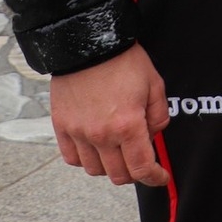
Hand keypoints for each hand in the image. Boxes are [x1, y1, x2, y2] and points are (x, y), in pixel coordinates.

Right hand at [50, 45, 170, 186]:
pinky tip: (95, 147)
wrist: (89, 44)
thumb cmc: (123, 60)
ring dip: (109, 166)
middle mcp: (101, 134)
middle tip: (140, 160)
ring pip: (94, 170)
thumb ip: (158, 116)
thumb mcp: (154, 85)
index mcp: (128, 125)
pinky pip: (72, 158)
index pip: (141, 168)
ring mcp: (78, 133)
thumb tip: (153, 135)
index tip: (159, 177)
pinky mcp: (61, 127)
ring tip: (117, 150)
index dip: (154, 177)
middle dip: (133, 172)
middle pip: (118, 174)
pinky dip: (85, 159)